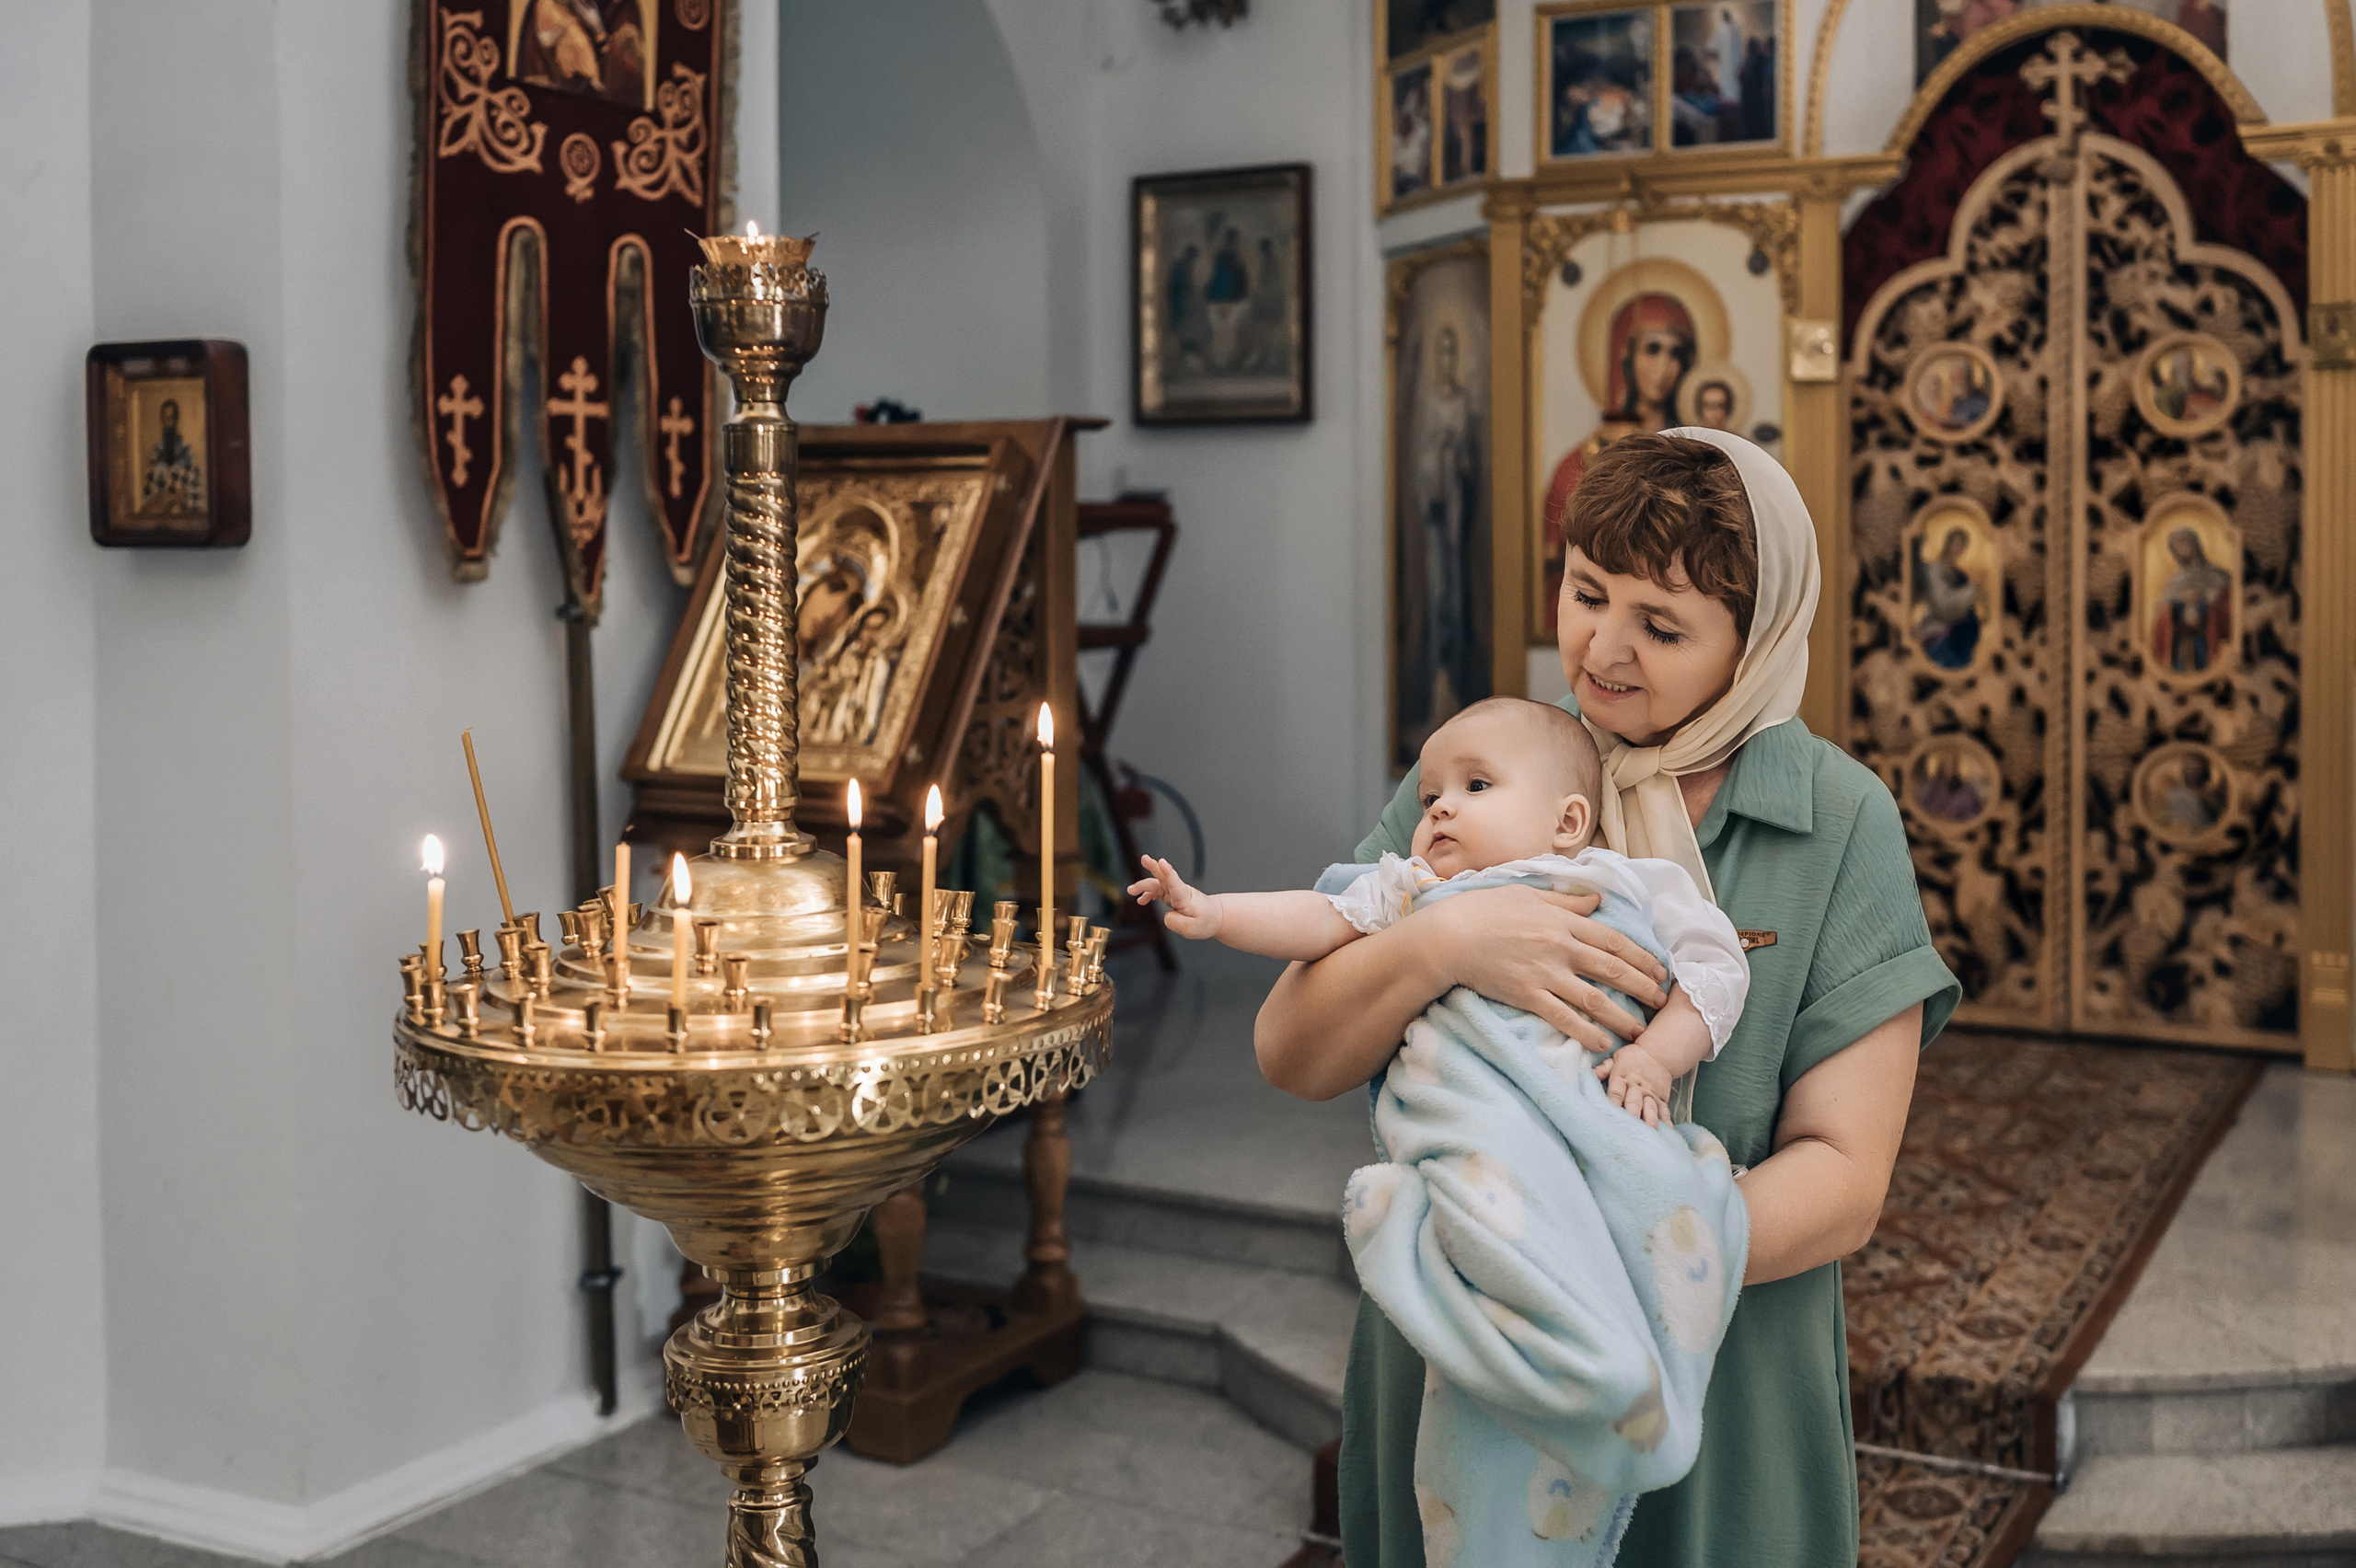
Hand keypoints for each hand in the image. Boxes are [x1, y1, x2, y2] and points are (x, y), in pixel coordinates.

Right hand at [1127, 854, 1221, 939]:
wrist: (1213, 917)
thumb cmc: (1205, 921)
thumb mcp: (1191, 929)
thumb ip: (1174, 922)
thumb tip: (1164, 914)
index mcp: (1185, 897)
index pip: (1175, 883)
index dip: (1168, 872)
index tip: (1162, 862)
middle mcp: (1179, 891)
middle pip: (1164, 877)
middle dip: (1154, 867)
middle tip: (1144, 858)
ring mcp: (1175, 892)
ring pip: (1157, 884)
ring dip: (1143, 885)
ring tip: (1130, 891)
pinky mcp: (1172, 895)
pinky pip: (1157, 892)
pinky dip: (1147, 894)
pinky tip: (1141, 900)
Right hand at [1417, 884, 1669, 1051]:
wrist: (1448, 936)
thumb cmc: (1483, 910)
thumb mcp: (1528, 895)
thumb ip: (1565, 900)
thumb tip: (1597, 901)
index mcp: (1562, 921)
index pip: (1612, 940)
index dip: (1641, 957)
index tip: (1660, 970)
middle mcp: (1559, 947)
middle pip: (1611, 969)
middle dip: (1641, 987)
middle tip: (1661, 1002)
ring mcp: (1544, 973)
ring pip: (1593, 998)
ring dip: (1621, 1016)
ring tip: (1639, 1031)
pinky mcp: (1526, 995)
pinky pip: (1562, 1018)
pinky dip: (1585, 1032)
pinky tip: (1602, 1043)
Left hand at [1596, 1042, 1674, 1126]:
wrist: (1659, 1053)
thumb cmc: (1632, 1058)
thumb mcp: (1616, 1058)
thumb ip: (1603, 1068)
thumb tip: (1590, 1074)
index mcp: (1622, 1078)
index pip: (1616, 1093)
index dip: (1613, 1105)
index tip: (1608, 1117)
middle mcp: (1637, 1088)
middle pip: (1634, 1104)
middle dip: (1631, 1117)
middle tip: (1628, 1132)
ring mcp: (1651, 1095)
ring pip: (1650, 1109)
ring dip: (1648, 1123)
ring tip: (1647, 1136)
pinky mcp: (1662, 1100)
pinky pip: (1664, 1112)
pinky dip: (1665, 1124)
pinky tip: (1666, 1134)